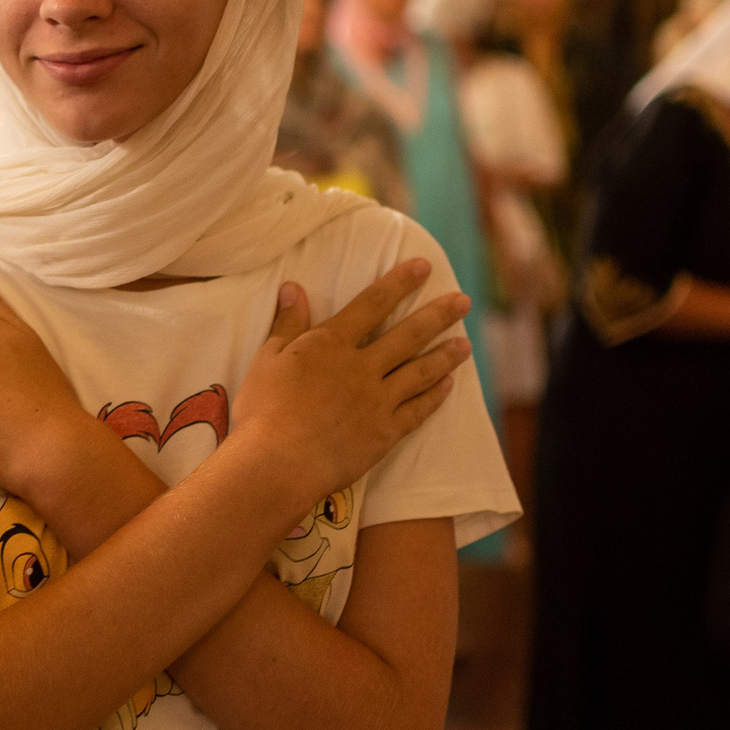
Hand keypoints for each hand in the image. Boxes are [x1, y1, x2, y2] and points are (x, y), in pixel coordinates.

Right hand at [228, 261, 469, 513]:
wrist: (277, 463)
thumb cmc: (263, 410)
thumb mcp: (267, 359)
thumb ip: (287, 323)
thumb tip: (294, 287)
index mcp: (332, 344)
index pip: (372, 304)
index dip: (399, 282)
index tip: (423, 267)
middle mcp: (362, 367)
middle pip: (407, 335)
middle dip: (437, 315)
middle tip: (463, 301)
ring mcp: (377, 401)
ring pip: (420, 372)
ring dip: (445, 355)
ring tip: (466, 344)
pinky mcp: (384, 433)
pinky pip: (417, 411)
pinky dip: (435, 397)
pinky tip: (449, 386)